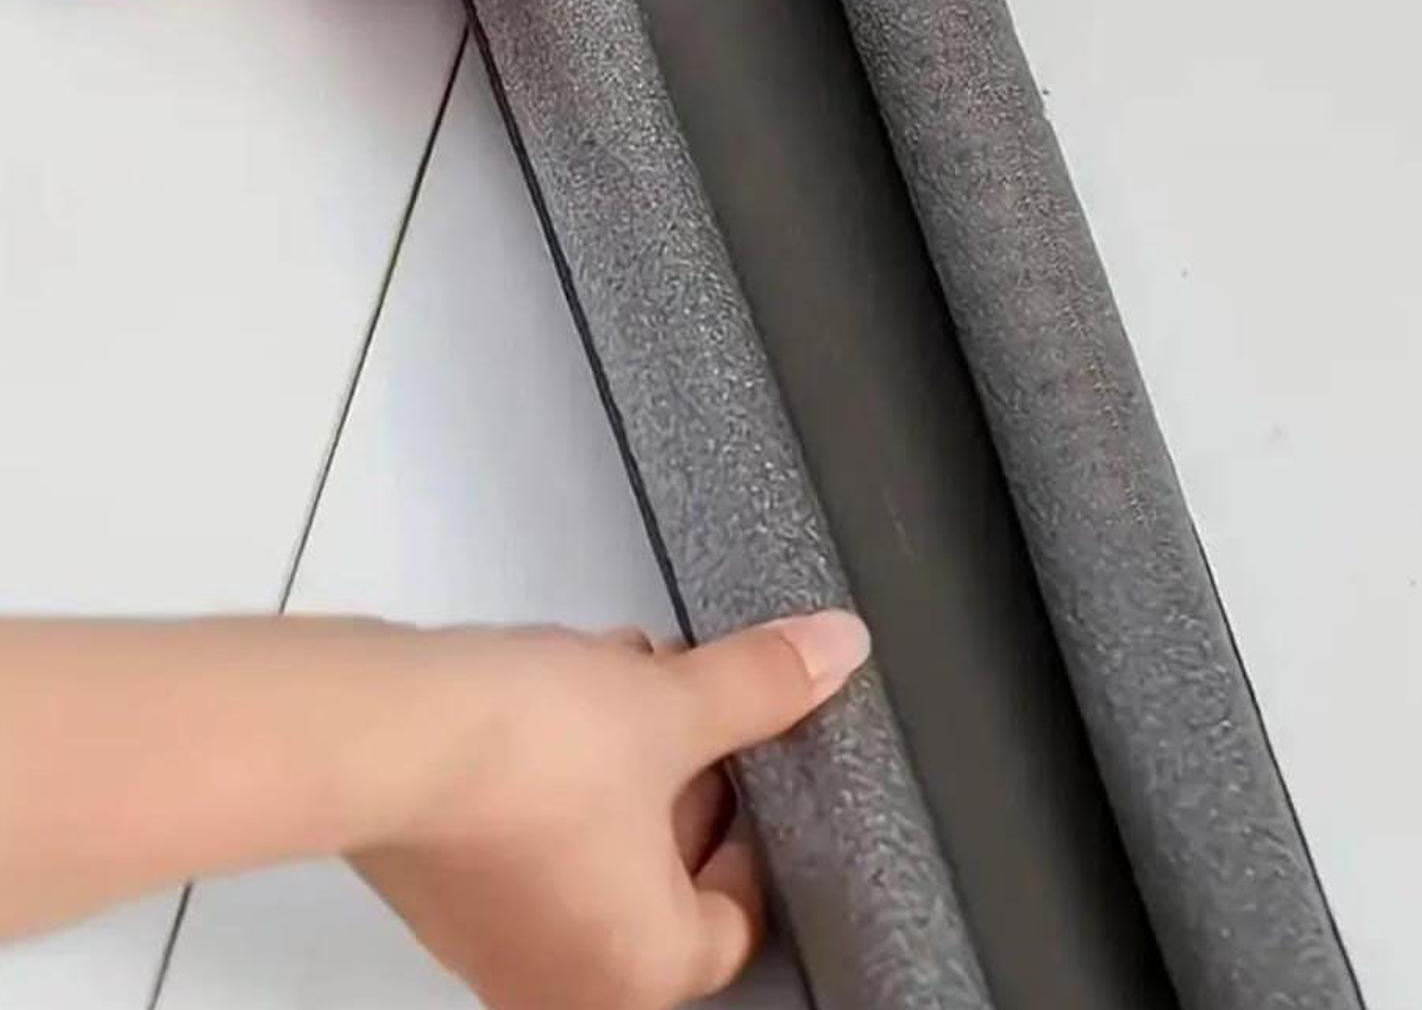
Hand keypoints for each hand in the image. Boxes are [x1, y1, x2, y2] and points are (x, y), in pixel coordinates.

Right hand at [359, 613, 870, 1009]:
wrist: (378, 730)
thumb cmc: (520, 756)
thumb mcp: (674, 705)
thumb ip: (764, 686)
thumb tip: (834, 653)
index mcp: (636, 973)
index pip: (736, 916)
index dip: (753, 823)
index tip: (746, 754)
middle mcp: (558, 979)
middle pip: (665, 879)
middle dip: (681, 775)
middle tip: (684, 703)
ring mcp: (488, 937)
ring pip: (596, 844)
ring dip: (620, 758)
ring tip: (619, 677)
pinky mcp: (441, 883)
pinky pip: (530, 829)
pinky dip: (557, 766)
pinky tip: (552, 690)